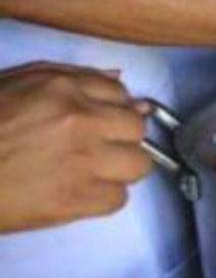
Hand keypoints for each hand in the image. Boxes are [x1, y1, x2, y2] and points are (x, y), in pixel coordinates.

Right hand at [0, 64, 152, 230]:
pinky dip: (101, 199)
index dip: (111, 112)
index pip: (122, 95)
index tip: (100, 124)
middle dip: (120, 139)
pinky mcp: (77, 198)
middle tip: (95, 150)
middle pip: (137, 129)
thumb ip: (71, 78)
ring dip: (118, 170)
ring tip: (90, 173)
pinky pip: (118, 199)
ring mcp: (84, 159)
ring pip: (138, 164)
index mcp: (63, 87)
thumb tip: (121, 81)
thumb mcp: (15, 85)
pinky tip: (77, 194)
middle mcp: (81, 118)